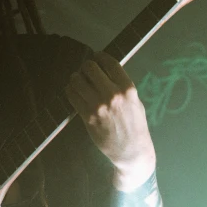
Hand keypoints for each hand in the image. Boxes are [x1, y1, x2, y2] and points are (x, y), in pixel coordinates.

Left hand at [65, 52, 155, 189]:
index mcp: (128, 89)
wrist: (131, 150)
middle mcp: (112, 95)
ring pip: (77, 81)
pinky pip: (72, 96)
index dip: (100, 56)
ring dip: (75, 78)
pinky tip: (74, 91)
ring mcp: (98, 106)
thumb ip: (122, 86)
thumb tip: (106, 71)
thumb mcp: (136, 102)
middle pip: (90, 68)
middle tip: (85, 70)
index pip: (110, 63)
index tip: (97, 56)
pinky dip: (70, 91)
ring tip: (78, 80)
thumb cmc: (135, 125)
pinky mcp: (87, 117)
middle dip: (86, 67)